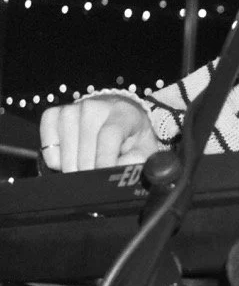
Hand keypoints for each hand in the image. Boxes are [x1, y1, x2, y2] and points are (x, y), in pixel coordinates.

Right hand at [40, 95, 160, 171]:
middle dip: (91, 172)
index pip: (109, 135)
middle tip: (99, 177)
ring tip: (88, 166)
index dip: (105, 161)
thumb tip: (122, 171)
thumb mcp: (143, 149)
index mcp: (123, 112)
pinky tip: (72, 156)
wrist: (115, 117)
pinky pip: (48, 149)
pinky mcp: (52, 115)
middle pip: (85, 149)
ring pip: (65, 153)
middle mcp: (95, 106)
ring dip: (74, 169)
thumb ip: (137, 161)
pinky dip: (56, 161)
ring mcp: (71, 109)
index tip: (103, 180)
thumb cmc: (131, 138)